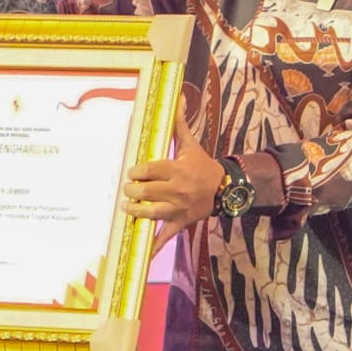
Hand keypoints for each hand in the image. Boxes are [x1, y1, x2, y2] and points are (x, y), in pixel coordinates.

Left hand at [123, 99, 223, 252]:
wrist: (225, 189)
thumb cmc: (202, 165)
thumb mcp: (190, 145)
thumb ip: (178, 123)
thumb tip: (177, 95)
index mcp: (177, 170)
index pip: (151, 170)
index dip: (137, 172)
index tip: (131, 172)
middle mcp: (177, 190)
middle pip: (148, 192)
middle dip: (133, 190)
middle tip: (126, 189)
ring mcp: (179, 209)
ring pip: (153, 213)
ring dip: (137, 211)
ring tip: (127, 207)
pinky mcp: (181, 223)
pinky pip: (166, 236)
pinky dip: (153, 247)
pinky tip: (140, 255)